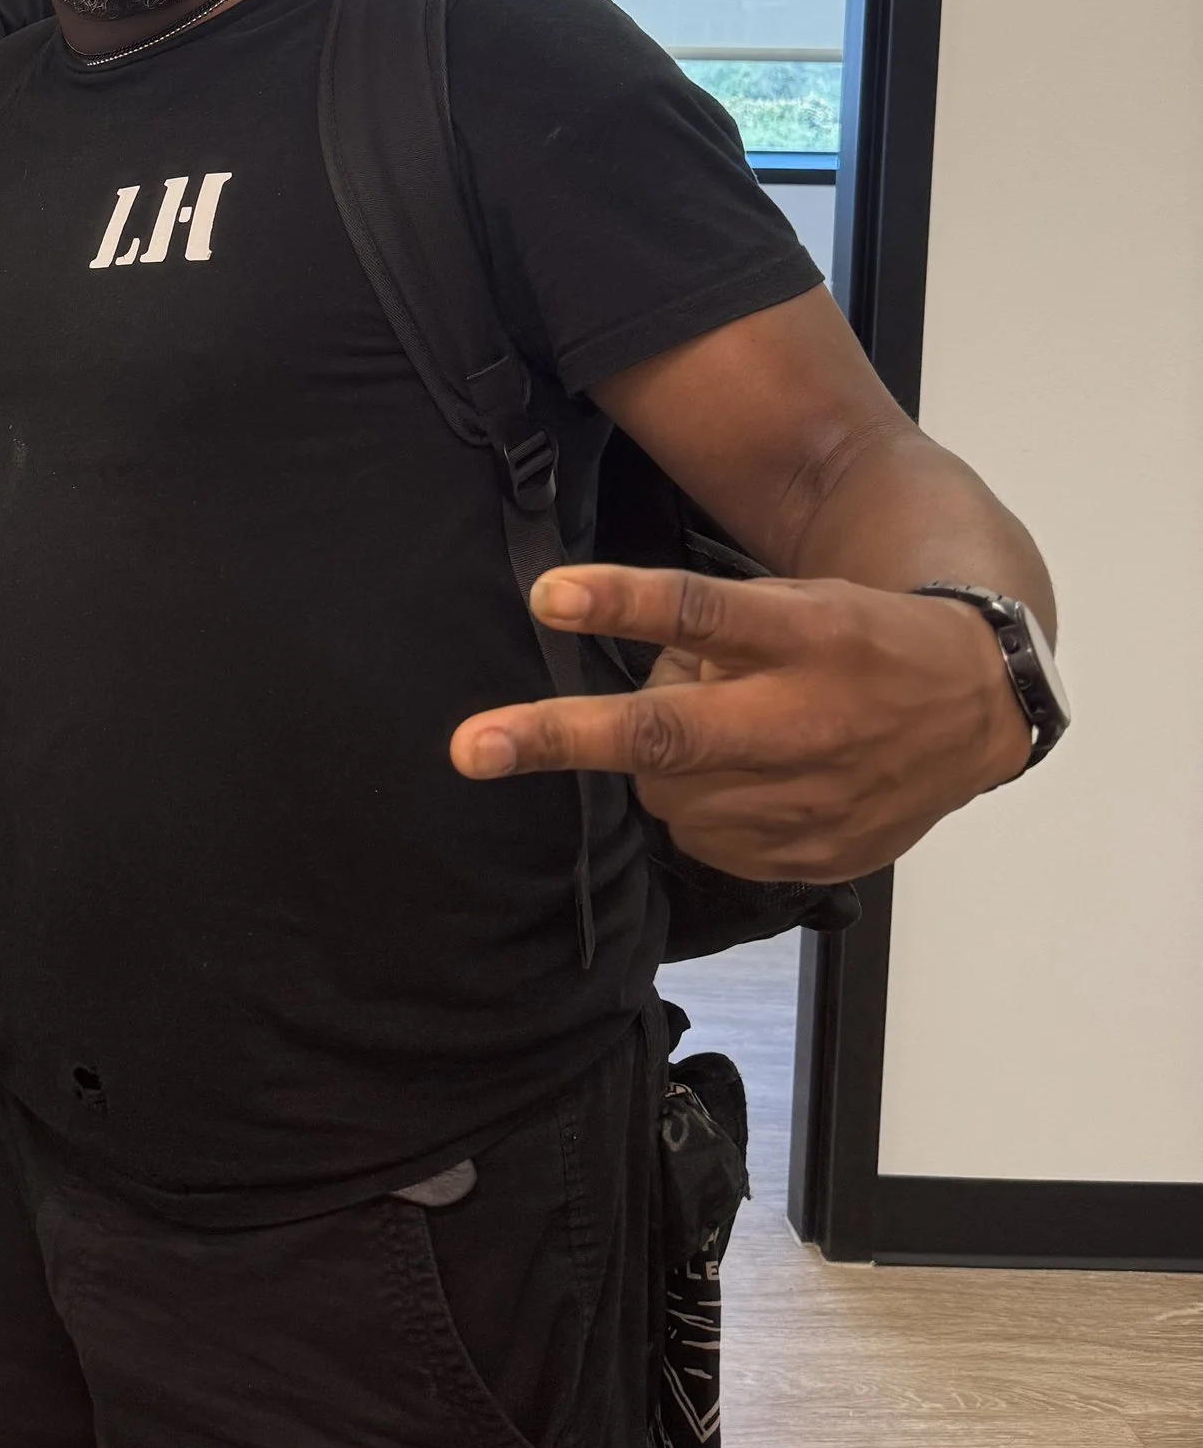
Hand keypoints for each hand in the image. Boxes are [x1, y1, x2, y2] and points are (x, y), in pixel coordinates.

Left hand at [449, 568, 1032, 883]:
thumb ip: (710, 636)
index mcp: (803, 635)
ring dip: (657, 763)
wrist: (977, 707)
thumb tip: (633, 683)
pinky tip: (745, 777)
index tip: (547, 594)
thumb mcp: (795, 604)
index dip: (621, 601)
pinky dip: (700, 806)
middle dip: (559, 739)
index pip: (701, 610)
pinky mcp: (814, 853)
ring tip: (720, 730)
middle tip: (471, 747)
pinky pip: (706, 837)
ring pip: (668, 790)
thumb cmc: (862, 641)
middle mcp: (805, 718)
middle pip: (664, 732)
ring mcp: (810, 796)